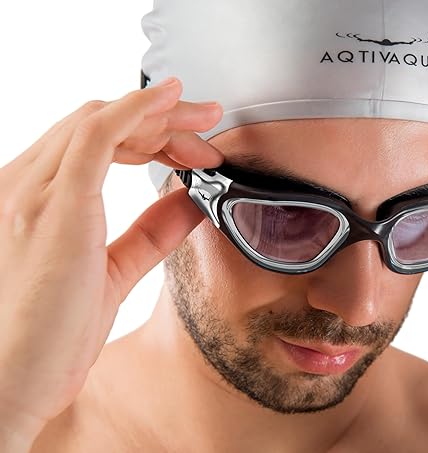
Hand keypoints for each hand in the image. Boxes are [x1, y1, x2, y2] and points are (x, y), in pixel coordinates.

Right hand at [0, 77, 223, 438]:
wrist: (8, 386)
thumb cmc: (48, 337)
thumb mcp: (113, 273)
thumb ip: (150, 234)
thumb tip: (191, 201)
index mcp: (33, 199)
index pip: (92, 140)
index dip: (147, 134)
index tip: (192, 148)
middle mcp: (24, 185)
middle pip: (98, 122)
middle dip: (162, 119)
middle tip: (208, 128)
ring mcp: (33, 191)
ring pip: (101, 121)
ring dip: (160, 114)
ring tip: (205, 119)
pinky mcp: (55, 207)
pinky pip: (96, 135)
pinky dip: (136, 109)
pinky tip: (168, 99)